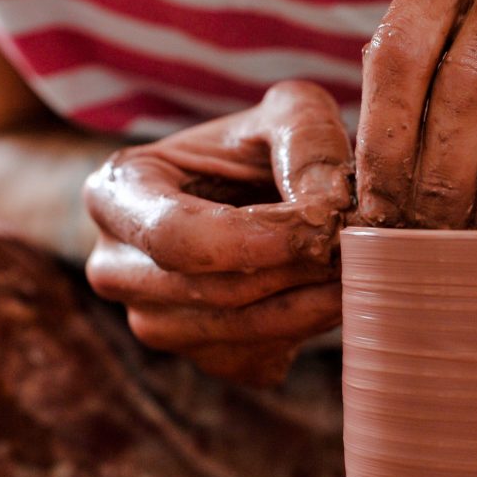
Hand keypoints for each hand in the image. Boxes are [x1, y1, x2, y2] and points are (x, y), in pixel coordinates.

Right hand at [84, 82, 353, 386]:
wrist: (254, 192)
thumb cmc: (262, 145)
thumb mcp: (289, 114)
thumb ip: (308, 142)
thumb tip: (325, 207)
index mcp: (115, 193)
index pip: (175, 235)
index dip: (255, 239)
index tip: (323, 225)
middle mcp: (116, 268)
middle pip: (209, 291)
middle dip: (294, 271)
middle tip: (361, 247)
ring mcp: (152, 322)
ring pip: (236, 333)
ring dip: (309, 305)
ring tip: (360, 268)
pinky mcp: (200, 357)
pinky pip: (253, 362)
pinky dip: (303, 332)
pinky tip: (331, 293)